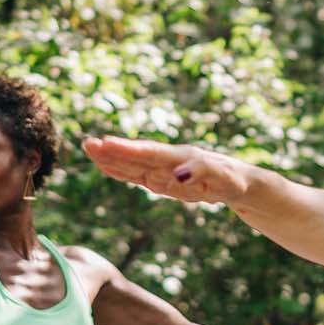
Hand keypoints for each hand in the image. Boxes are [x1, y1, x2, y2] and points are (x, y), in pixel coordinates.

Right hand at [81, 136, 247, 204]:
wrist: (236, 181)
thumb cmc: (231, 179)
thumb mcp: (223, 179)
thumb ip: (201, 174)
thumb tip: (178, 177)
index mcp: (181, 158)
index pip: (150, 153)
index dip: (128, 150)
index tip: (107, 143)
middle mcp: (167, 161)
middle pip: (135, 156)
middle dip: (112, 151)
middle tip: (87, 143)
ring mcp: (162, 170)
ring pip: (132, 165)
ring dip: (110, 158)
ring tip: (89, 149)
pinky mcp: (160, 181)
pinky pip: (136, 175)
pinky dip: (120, 171)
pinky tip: (104, 165)